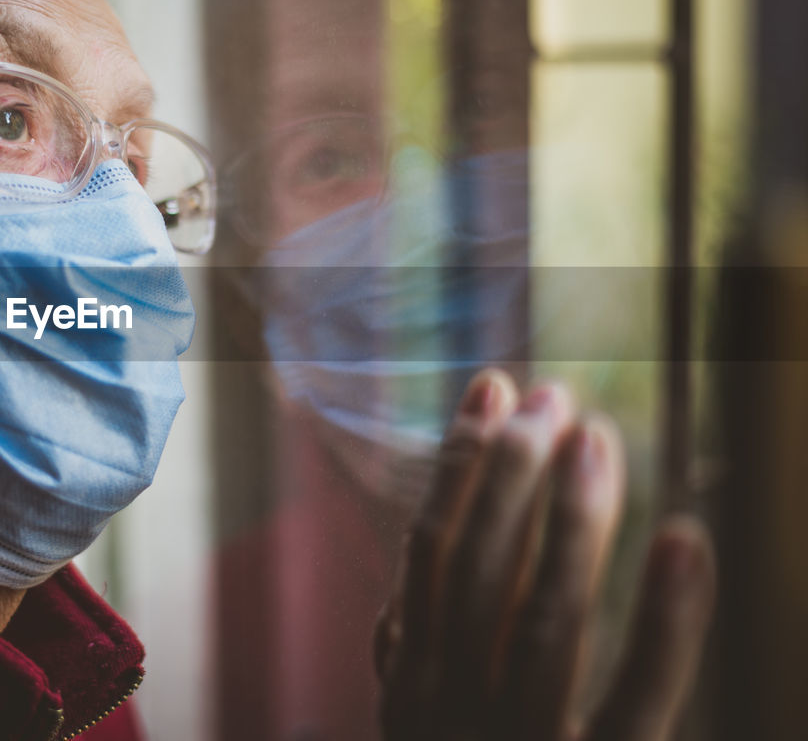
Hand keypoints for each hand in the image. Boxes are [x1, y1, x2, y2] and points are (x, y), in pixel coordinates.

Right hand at [374, 370, 715, 740]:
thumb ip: (414, 660)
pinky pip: (640, 699)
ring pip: (544, 619)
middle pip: (480, 571)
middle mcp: (452, 713)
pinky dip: (666, 621)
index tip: (492, 389)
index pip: (430, 554)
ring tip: (593, 437)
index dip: (459, 463)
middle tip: (551, 396)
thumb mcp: (422, 726)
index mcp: (411, 692)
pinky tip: (685, 541)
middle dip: (511, 470)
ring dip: (569, 519)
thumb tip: (411, 570)